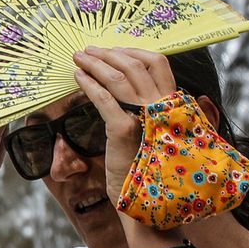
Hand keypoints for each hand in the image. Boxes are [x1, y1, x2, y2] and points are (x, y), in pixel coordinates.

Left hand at [71, 46, 176, 196]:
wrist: (148, 198)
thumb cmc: (149, 164)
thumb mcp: (156, 130)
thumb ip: (153, 107)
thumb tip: (138, 84)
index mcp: (171, 103)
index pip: (158, 63)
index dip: (134, 51)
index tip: (114, 50)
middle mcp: (161, 105)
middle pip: (134, 64)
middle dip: (108, 53)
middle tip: (88, 50)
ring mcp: (143, 116)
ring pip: (117, 77)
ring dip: (95, 64)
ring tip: (79, 58)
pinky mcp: (123, 129)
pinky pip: (103, 99)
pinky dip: (88, 84)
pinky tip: (77, 78)